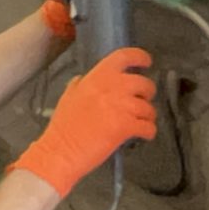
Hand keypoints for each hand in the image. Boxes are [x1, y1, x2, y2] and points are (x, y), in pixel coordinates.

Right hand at [9, 48, 157, 196]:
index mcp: (98, 77)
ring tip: (140, 122)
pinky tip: (143, 134)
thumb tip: (85, 78)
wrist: (59, 152)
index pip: (124, 56)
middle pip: (144, 83)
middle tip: (142, 101)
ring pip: (148, 108)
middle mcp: (113, 87)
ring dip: (148, 116)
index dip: (140, 57)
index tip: (146, 62)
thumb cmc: (63, 128)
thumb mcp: (68, 97)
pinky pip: (149, 126)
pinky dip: (149, 131)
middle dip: (147, 93)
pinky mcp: (126, 126)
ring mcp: (121, 106)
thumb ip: (81, 84)